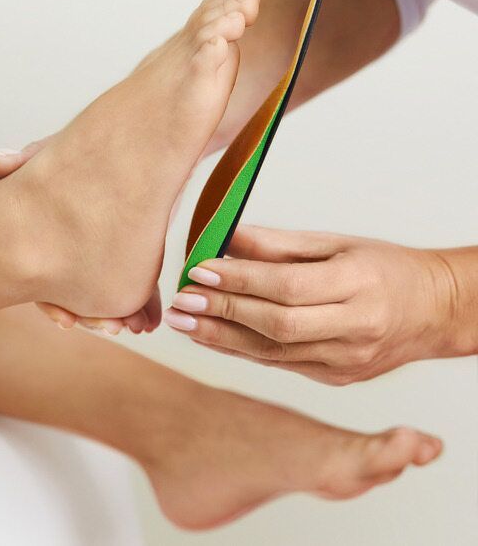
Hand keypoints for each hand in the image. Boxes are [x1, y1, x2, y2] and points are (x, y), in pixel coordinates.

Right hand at [0, 137, 162, 334]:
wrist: (145, 139)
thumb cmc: (91, 148)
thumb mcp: (56, 157)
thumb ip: (26, 162)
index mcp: (50, 237)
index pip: (44, 283)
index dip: (52, 305)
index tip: (64, 320)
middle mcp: (76, 249)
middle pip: (77, 295)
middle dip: (90, 316)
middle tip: (110, 327)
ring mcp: (107, 251)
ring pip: (109, 293)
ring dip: (119, 314)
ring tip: (135, 325)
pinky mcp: (138, 248)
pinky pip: (138, 286)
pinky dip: (142, 304)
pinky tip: (150, 318)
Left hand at [164, 225, 469, 384]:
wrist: (435, 311)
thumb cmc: (384, 268)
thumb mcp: (335, 243)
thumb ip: (278, 244)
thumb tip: (223, 237)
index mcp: (360, 285)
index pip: (288, 286)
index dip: (239, 280)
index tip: (198, 270)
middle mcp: (356, 327)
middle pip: (277, 325)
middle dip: (222, 313)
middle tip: (180, 302)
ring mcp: (347, 360)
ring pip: (273, 353)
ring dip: (220, 338)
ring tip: (183, 323)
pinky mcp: (336, 378)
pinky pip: (278, 365)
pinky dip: (240, 351)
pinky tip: (210, 337)